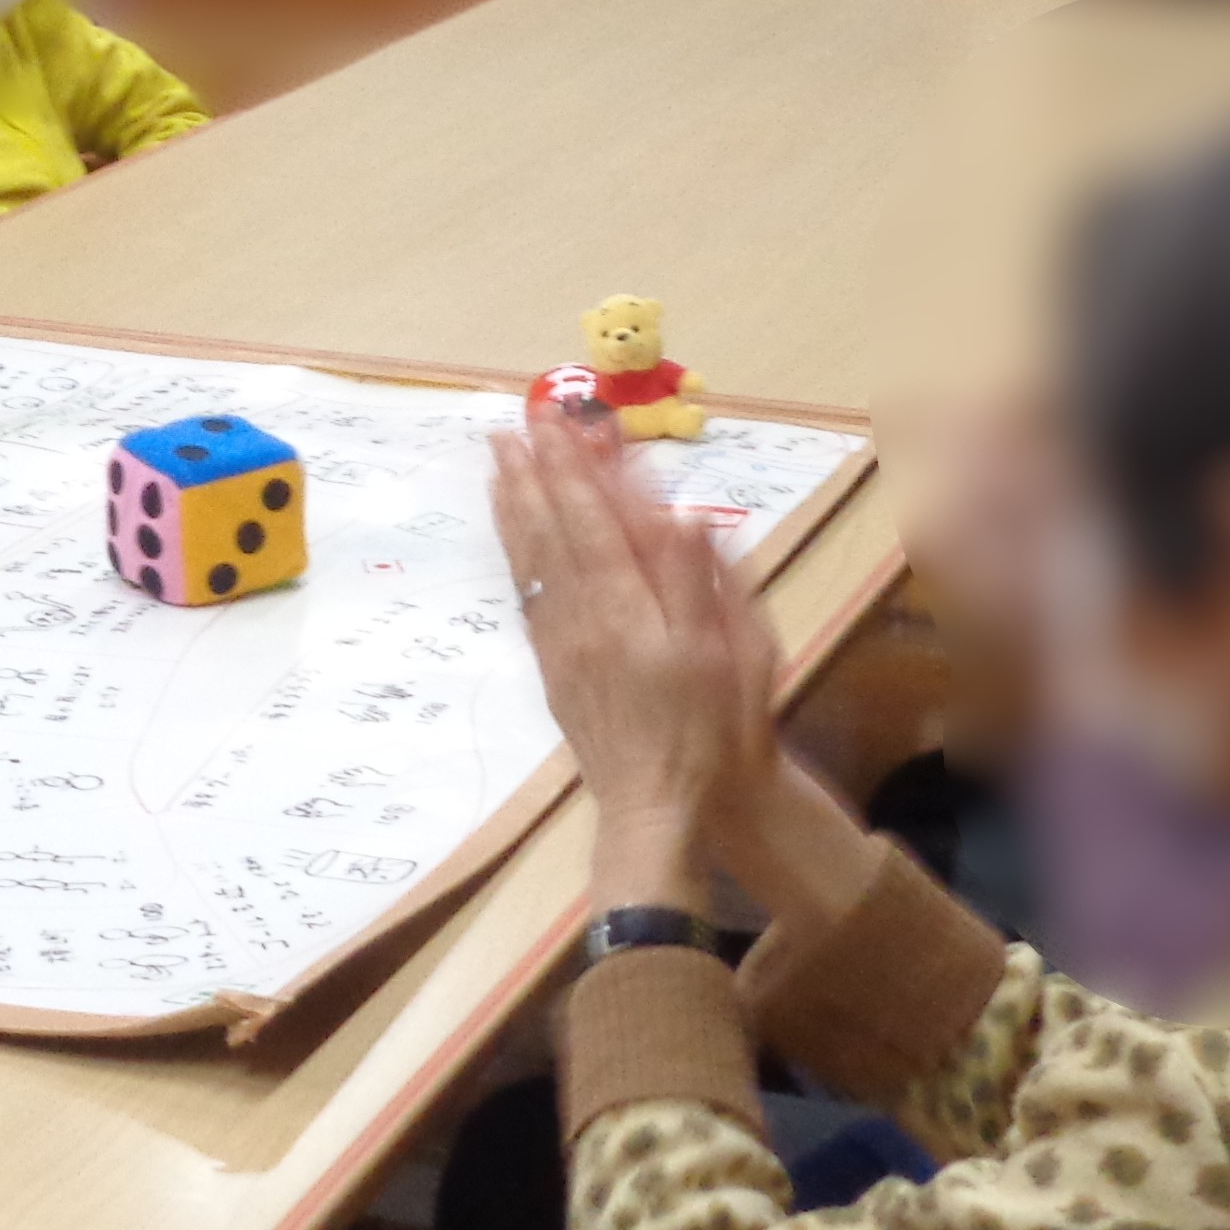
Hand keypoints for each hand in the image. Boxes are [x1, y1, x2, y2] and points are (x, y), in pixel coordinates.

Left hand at [491, 407, 778, 890]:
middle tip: (513, 423)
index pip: (593, 523)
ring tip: (498, 460)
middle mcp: (586, 622)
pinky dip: (515, 552)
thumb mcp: (731, 654)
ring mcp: (562, 646)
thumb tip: (684, 513)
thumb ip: (700, 581)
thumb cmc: (713, 731)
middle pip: (551, 533)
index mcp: (631, 612)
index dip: (572, 470)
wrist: (661, 806)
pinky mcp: (553, 668)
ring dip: (513, 506)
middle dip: (534, 474)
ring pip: (530, 562)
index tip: (555, 425)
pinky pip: (526, 595)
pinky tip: (511, 531)